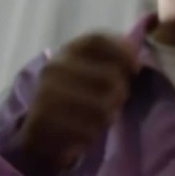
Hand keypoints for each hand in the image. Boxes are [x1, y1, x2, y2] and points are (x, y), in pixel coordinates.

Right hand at [20, 34, 138, 166]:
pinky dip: (92, 135)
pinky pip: (87, 131)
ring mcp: (46, 93)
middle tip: (116, 102)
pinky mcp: (42, 121)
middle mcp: (55, 67)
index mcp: (68, 50)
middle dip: (121, 93)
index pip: (99, 41)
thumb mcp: (91, 68)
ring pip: (102, 108)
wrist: (38, 125)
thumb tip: (136, 59)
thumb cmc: (77, 92)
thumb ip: (114, 58)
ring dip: (108, 117)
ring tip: (101, 119)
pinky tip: (86, 133)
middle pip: (109, 77)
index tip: (136, 68)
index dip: (122, 52)